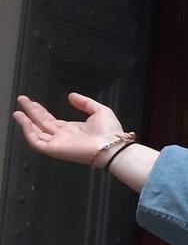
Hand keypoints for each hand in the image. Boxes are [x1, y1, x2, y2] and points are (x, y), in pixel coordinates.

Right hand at [12, 93, 126, 166]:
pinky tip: (24, 121)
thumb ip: (85, 102)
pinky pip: (36, 142)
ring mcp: (57, 143)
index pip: (50, 120)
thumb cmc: (110, 132)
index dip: (40, 111)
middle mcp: (63, 136)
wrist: (112, 146)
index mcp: (72, 129)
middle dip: (30, 112)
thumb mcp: (99, 111)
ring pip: (36, 133)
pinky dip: (28, 132)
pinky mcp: (54, 149)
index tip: (32, 102)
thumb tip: (71, 95)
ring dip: (25, 122)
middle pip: (41, 124)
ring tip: (17, 112)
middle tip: (22, 100)